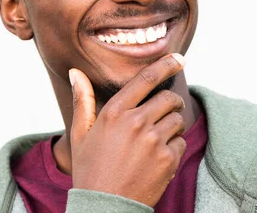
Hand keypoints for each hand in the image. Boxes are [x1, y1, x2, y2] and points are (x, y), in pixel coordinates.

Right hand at [69, 53, 186, 206]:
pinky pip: (181, 142)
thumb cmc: (90, 169)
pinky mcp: (168, 159)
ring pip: (178, 119)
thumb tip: (75, 72)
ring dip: (172, 124)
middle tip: (163, 111)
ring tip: (155, 139)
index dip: (166, 64)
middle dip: (170, 102)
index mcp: (114, 112)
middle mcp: (136, 122)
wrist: (105, 207)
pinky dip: (174, 147)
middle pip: (169, 98)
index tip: (179, 58)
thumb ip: (83, 100)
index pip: (146, 79)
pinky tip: (156, 158)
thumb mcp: (80, 134)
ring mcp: (154, 141)